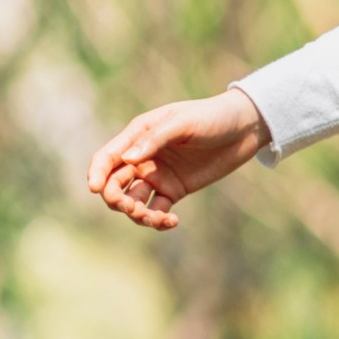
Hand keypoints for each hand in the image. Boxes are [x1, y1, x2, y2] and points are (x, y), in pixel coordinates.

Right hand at [85, 89, 270, 230]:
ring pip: (133, 201)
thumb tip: (129, 159)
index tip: (95, 188)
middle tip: (131, 206)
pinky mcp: (174, 190)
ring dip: (137, 213)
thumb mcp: (184, 122)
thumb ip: (155, 139)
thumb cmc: (212, 117)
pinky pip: (156, 210)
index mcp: (138, 135)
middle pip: (114, 184)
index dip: (96, 173)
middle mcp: (142, 158)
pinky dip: (158, 220)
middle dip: (116, 199)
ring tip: (157, 217)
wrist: (244, 128)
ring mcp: (157, 175)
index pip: (107, 157)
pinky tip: (171, 221)